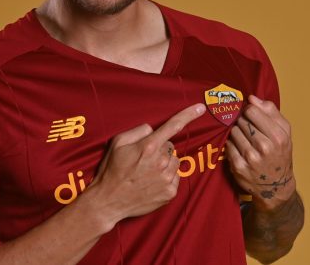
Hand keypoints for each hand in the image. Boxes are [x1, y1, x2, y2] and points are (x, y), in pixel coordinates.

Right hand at [88, 103, 205, 224]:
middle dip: (159, 149)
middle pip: (170, 146)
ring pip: (174, 160)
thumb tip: (153, 130)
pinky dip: (166, 177)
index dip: (188, 115)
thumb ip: (138, 131)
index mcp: (149, 147)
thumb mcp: (117, 143)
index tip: (201, 108)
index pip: (173, 126)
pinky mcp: (170, 192)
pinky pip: (175, 176)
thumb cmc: (111, 171)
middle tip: (142, 160)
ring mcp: (167, 178)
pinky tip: (151, 182)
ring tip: (146, 172)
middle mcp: (161, 162)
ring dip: (165, 163)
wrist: (109, 201)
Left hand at [225, 94, 295, 211]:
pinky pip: (228, 145)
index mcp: (278, 136)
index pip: (252, 111)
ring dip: (237, 133)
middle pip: (241, 121)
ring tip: (245, 140)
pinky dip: (232, 145)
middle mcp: (265, 147)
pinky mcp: (238, 167)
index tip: (251, 116)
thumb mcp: (284, 132)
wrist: (276, 186)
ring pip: (233, 132)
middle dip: (243, 122)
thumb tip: (252, 98)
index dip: (249, 111)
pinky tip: (240, 149)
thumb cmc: (280, 155)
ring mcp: (250, 158)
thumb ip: (271, 112)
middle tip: (248, 130)